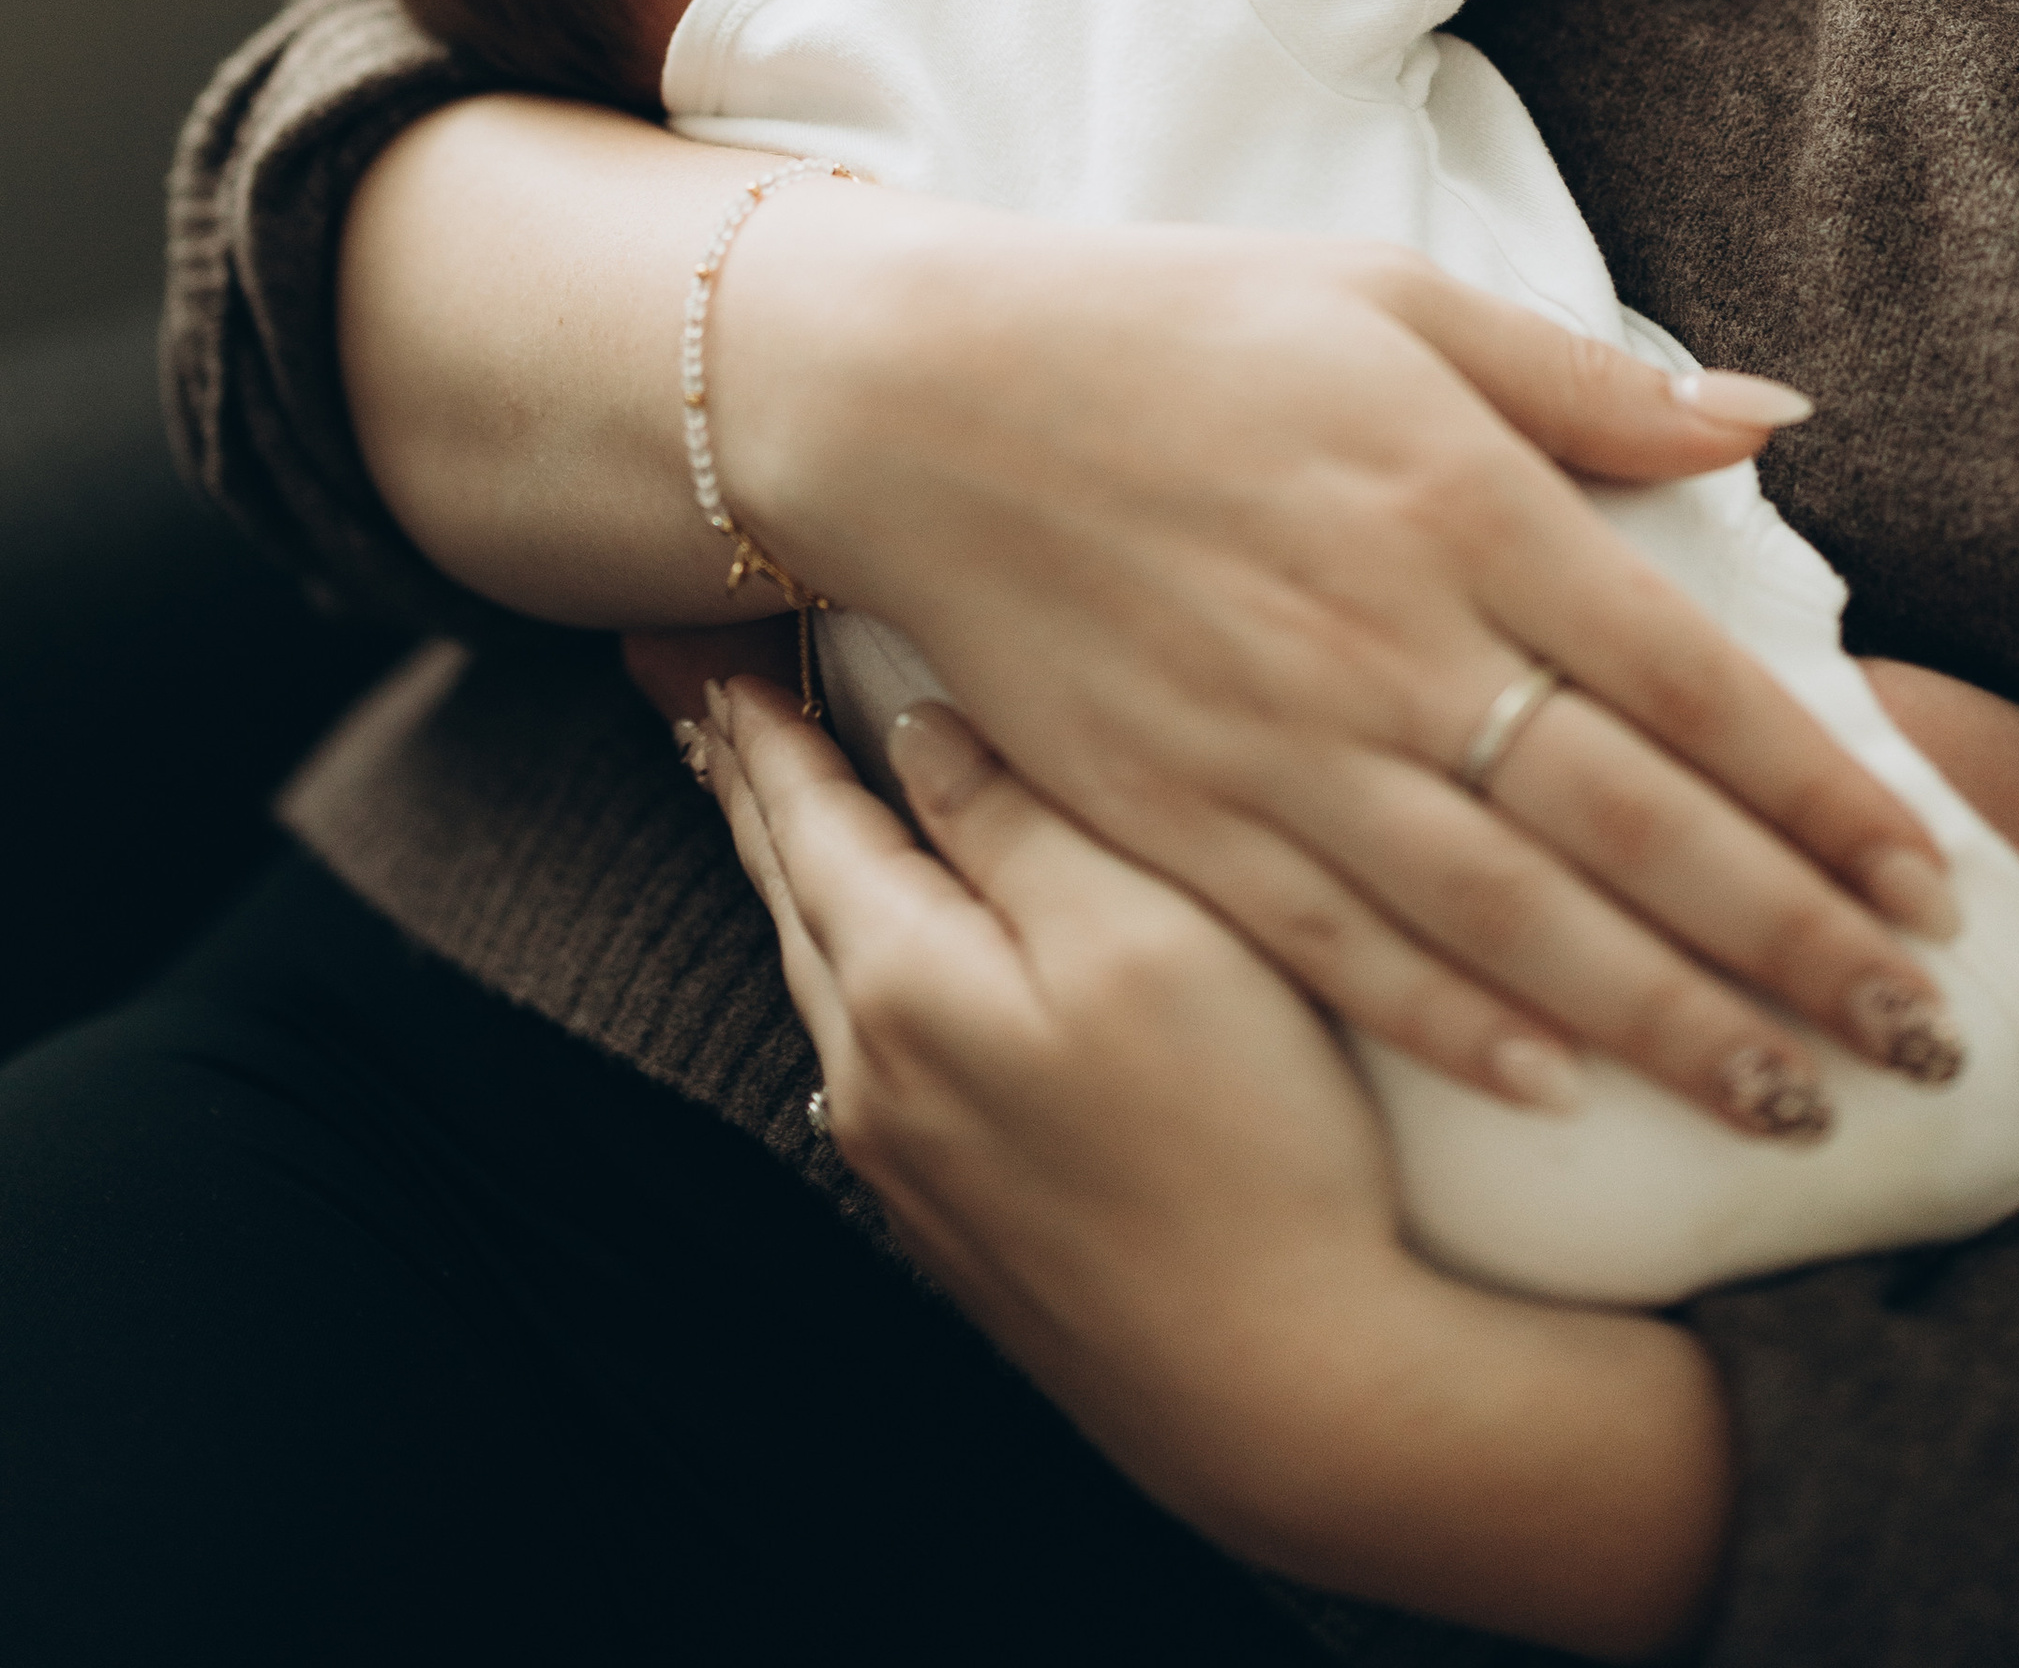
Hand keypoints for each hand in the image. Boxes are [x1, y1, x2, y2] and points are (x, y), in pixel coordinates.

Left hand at [692, 674, 1731, 1658]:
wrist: (1294, 1390)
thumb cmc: (1242, 1139)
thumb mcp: (1146, 929)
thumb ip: (1019, 820)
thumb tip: (920, 734)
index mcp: (902, 986)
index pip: (810, 819)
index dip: (765, 726)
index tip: (709, 649)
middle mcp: (875, 1083)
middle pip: (800, 899)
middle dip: (757, 794)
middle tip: (703, 708)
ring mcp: (918, 1170)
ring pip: (831, 984)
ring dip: (804, 885)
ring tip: (783, 816)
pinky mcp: (973, 1229)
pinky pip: (877, 1059)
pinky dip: (860, 973)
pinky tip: (879, 973)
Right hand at [711, 187, 1965, 1133]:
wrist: (923, 399)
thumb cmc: (1177, 327)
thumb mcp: (1394, 299)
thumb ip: (1590, 382)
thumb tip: (1774, 419)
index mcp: (1459, 500)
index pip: (1690, 683)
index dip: (1823, 798)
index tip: (1932, 884)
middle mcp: (1388, 641)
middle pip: (1632, 831)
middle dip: (1794, 948)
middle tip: (1922, 1042)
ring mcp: (1278, 746)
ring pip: (1511, 925)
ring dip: (1668, 1027)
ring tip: (1795, 1106)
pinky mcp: (1178, 818)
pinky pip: (1342, 951)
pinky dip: (1458, 1030)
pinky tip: (1564, 1097)